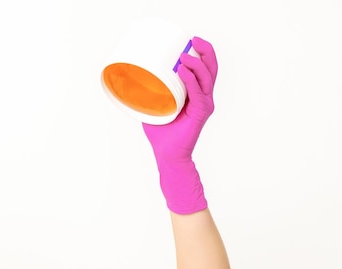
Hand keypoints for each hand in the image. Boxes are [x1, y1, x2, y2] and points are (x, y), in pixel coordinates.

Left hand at [142, 36, 217, 213]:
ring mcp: (204, 105)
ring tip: (184, 55)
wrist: (167, 155)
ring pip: (207, 78)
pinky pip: (198, 93)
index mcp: (196, 94)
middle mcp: (204, 98)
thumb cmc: (162, 134)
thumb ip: (149, 94)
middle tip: (193, 40)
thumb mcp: (153, 107)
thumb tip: (130, 81)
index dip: (200, 53)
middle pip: (211, 69)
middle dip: (205, 51)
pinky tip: (183, 72)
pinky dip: (190, 81)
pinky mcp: (200, 114)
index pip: (204, 69)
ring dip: (196, 64)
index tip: (190, 41)